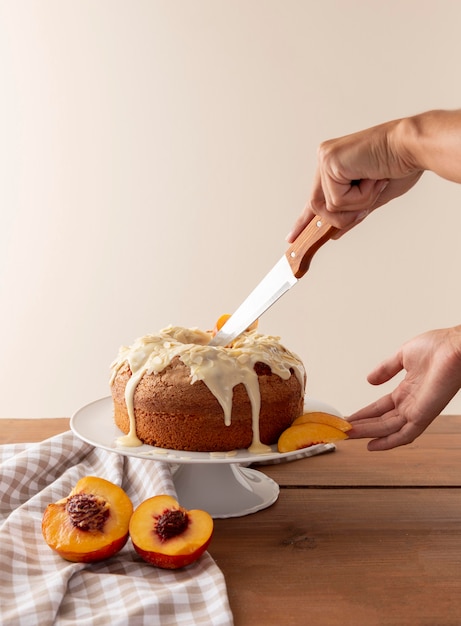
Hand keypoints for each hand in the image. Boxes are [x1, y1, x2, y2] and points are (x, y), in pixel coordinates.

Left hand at [287, 118, 423, 239]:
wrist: (413, 148)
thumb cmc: (400, 166)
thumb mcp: (371, 199)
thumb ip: (350, 215)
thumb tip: (333, 233)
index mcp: (335, 166)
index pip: (316, 198)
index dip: (304, 220)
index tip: (291, 238)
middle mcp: (326, 160)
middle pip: (319, 207)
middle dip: (345, 214)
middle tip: (372, 192)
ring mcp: (325, 159)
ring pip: (329, 207)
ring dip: (358, 203)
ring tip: (376, 181)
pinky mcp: (329, 162)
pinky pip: (337, 200)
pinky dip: (360, 197)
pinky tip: (373, 177)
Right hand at [347, 326, 460, 449]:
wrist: (455, 347)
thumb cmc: (439, 346)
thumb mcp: (403, 356)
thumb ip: (386, 369)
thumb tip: (369, 380)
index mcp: (408, 390)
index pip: (381, 407)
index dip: (364, 413)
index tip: (349, 417)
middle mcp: (411, 403)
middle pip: (382, 420)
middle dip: (362, 425)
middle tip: (343, 430)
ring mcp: (417, 410)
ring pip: (388, 428)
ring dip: (368, 432)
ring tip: (348, 435)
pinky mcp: (423, 415)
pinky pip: (405, 435)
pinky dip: (388, 442)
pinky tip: (371, 445)